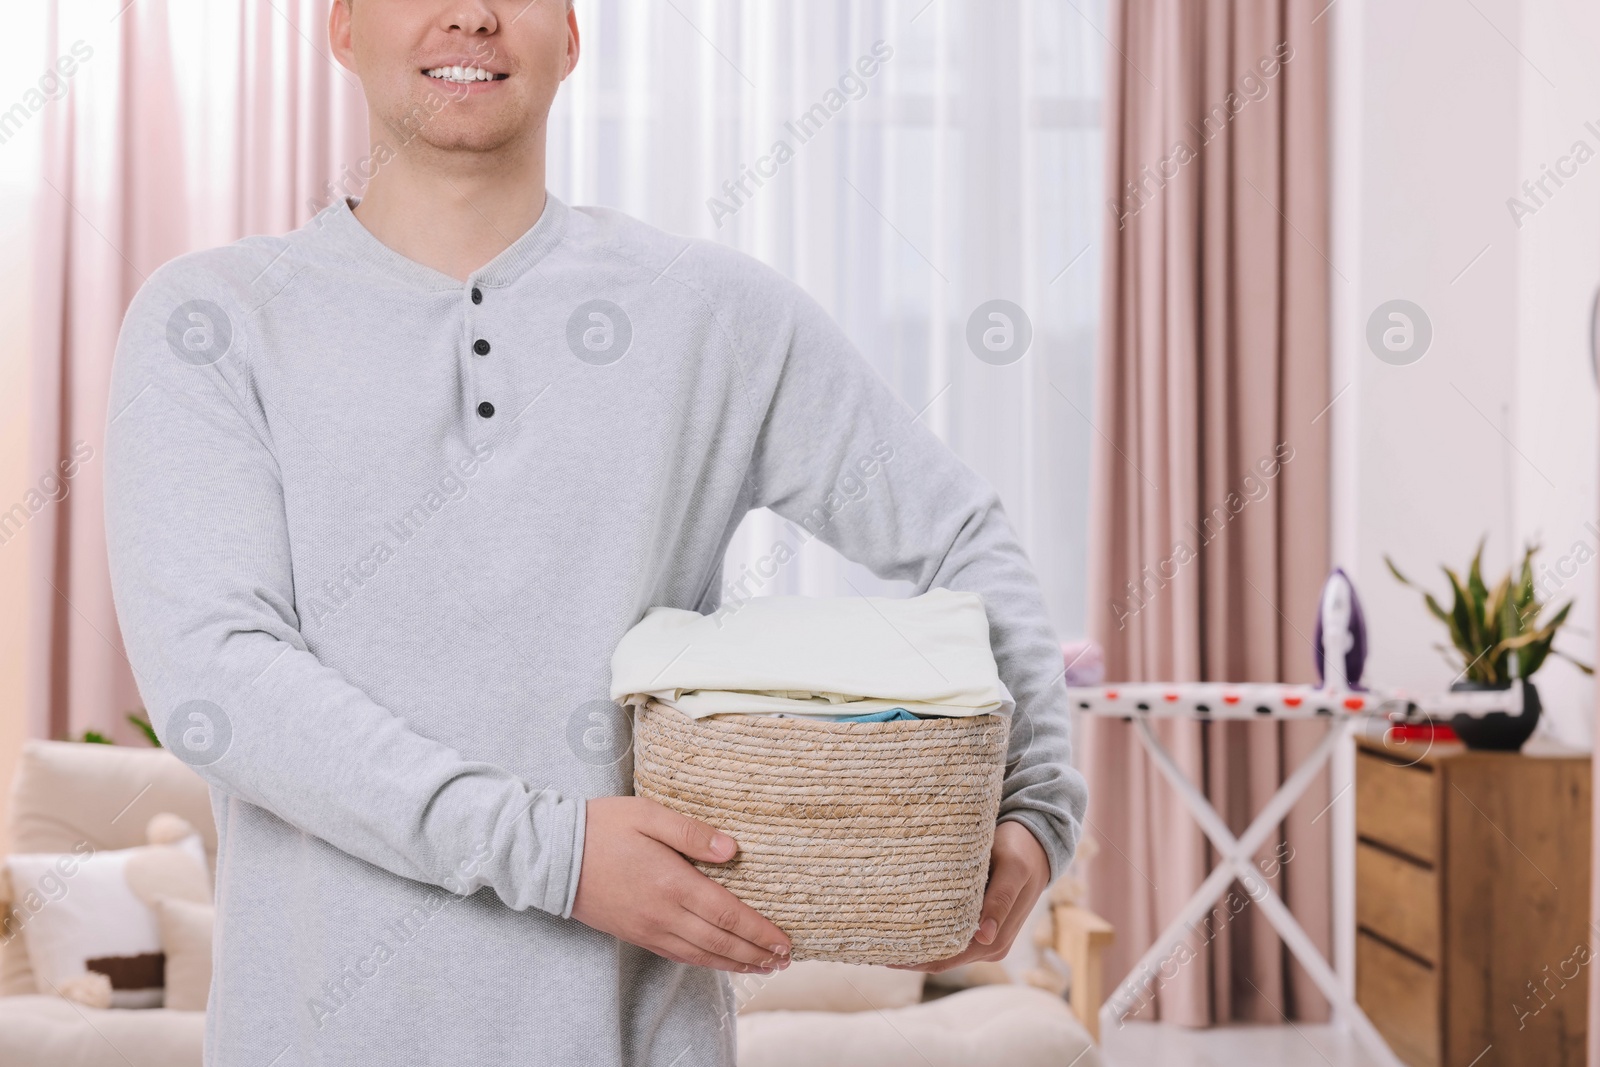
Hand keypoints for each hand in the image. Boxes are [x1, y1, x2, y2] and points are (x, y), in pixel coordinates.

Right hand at [572, 796, 792, 973]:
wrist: (552, 855)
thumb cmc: (602, 827)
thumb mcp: (648, 814)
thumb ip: (692, 833)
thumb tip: (732, 849)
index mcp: (672, 883)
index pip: (728, 914)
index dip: (759, 932)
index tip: (785, 941)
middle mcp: (663, 913)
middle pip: (720, 942)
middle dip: (756, 953)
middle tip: (785, 960)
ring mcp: (648, 928)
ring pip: (701, 955)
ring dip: (735, 963)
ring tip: (762, 967)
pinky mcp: (635, 934)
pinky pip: (678, 955)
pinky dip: (706, 963)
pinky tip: (719, 962)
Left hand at [893, 820, 1049, 972]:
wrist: (1037, 846)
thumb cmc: (1020, 852)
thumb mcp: (1011, 870)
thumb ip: (999, 901)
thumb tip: (985, 936)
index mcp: (995, 939)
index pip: (946, 959)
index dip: (915, 959)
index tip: (884, 951)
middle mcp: (990, 946)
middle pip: (941, 960)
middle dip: (910, 956)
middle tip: (873, 943)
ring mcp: (985, 940)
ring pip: (944, 951)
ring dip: (917, 947)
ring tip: (881, 935)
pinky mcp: (980, 928)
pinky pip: (950, 939)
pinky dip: (929, 936)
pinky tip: (904, 926)